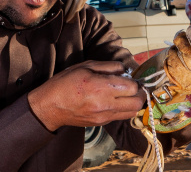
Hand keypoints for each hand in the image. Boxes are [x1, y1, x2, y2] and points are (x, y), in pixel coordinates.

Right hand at [28, 60, 145, 130]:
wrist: (50, 107)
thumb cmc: (65, 83)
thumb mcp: (86, 66)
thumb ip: (109, 66)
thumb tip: (125, 70)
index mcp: (101, 87)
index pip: (132, 88)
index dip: (135, 81)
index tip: (131, 77)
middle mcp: (105, 104)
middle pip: (137, 103)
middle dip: (140, 94)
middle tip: (135, 87)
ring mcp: (104, 116)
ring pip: (132, 112)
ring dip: (133, 102)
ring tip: (127, 94)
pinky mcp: (101, 123)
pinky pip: (120, 116)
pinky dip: (123, 108)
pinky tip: (115, 100)